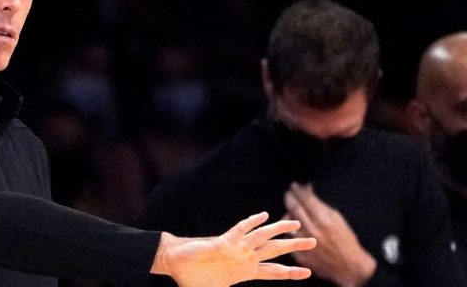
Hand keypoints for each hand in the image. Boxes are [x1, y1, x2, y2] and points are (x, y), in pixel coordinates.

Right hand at [151, 211, 315, 286]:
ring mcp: (236, 248)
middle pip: (276, 250)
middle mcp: (244, 257)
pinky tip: (262, 216)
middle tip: (315, 241)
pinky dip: (251, 223)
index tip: (308, 272)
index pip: (273, 271)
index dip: (291, 272)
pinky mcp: (224, 242)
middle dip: (296, 247)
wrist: (178, 264)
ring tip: (296, 224)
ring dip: (280, 230)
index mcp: (245, 271)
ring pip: (263, 237)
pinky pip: (240, 230)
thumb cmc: (194, 278)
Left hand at [284, 182, 375, 286]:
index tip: (294, 185)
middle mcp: (313, 231)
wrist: (349, 267)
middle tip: (288, 193)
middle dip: (290, 198)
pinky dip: (290, 230)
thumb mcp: (337, 218)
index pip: (305, 199)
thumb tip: (307, 187)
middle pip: (294, 208)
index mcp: (325, 221)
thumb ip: (320, 204)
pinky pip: (289, 237)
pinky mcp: (300, 255)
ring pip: (288, 223)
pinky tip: (293, 226)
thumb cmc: (345, 240)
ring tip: (291, 209)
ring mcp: (305, 244)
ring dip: (288, 213)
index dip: (298, 190)